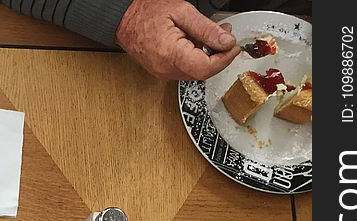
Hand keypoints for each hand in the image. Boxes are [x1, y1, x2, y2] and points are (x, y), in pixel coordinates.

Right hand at [115, 0, 240, 79]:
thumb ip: (206, 29)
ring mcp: (163, 73)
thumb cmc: (146, 13)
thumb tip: (226, 42)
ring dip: (209, 58)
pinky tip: (198, 44)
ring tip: (213, 37)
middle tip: (226, 37)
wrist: (123, 19)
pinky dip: (197, 59)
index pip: (206, 68)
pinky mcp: (162, 72)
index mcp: (170, 54)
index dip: (225, 59)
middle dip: (219, 57)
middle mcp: (166, 69)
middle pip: (203, 73)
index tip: (233, 46)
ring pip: (196, 73)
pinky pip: (185, 71)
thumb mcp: (182, 11)